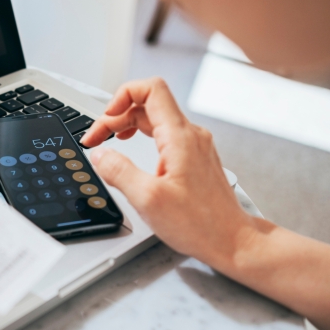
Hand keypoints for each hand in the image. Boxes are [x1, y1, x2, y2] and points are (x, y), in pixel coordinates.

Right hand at [81, 78, 256, 269]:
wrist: (232, 240)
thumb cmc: (200, 224)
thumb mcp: (148, 200)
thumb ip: (119, 172)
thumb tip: (100, 155)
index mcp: (180, 137)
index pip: (151, 90)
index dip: (122, 95)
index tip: (106, 119)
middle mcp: (191, 135)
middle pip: (148, 105)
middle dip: (117, 117)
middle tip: (97, 140)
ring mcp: (195, 146)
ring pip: (156, 120)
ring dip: (129, 127)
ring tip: (110, 143)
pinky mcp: (195, 159)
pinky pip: (165, 136)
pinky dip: (143, 138)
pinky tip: (134, 154)